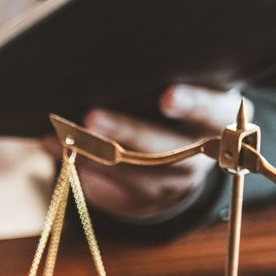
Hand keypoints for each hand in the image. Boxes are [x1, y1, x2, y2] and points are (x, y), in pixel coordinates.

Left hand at [48, 85, 242, 221]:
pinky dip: (82, 173)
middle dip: (125, 132)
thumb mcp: (181, 94)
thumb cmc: (171, 111)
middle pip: (165, 149)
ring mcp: (175, 187)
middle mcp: (203, 158)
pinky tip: (57, 154)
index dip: (192, 105)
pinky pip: (112, 194)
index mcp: (219, 121)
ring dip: (89, 155)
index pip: (212, 111)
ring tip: (56, 137)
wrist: (178, 162)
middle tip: (91, 117)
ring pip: (132, 173)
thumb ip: (160, 83)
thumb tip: (111, 70)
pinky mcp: (147, 205)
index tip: (167, 96)